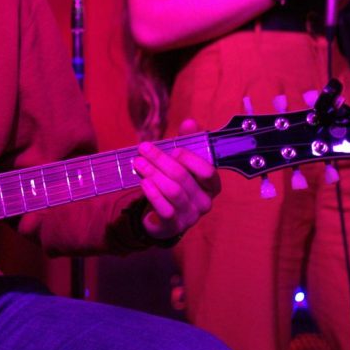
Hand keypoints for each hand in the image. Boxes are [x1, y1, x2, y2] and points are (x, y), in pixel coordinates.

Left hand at [132, 119, 220, 240]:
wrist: (162, 216)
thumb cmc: (176, 182)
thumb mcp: (182, 161)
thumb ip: (188, 140)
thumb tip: (190, 122)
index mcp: (211, 185)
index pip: (208, 171)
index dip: (191, 159)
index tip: (174, 149)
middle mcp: (205, 202)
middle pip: (183, 177)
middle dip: (161, 160)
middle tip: (143, 148)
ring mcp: (190, 217)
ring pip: (173, 192)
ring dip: (153, 174)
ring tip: (138, 163)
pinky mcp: (173, 227)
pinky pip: (165, 210)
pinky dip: (153, 194)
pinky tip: (143, 182)